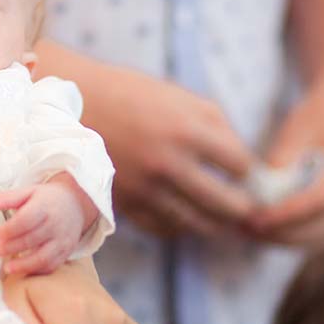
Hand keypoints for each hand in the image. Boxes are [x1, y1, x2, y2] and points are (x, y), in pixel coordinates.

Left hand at [0, 174, 97, 274]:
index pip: (25, 220)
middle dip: (9, 247)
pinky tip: (23, 270)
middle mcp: (55, 224)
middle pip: (31, 240)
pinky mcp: (66, 252)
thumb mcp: (28, 192)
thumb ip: (6, 199)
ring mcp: (62, 240)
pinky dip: (36, 270)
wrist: (76, 204)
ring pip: (43, 257)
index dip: (9, 230)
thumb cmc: (47, 199)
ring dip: (23, 265)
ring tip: (7, 268)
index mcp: (44, 207)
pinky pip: (51, 265)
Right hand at [86, 65, 256, 236]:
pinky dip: (179, 227)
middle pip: (227, 203)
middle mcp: (169, 164)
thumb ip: (217, 128)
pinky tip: (185, 217)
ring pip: (197, 223)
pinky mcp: (125, 204)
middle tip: (247, 207)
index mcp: (188, 131)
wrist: (76, 106)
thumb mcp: (181, 98)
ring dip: (215, 223)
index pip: (240, 165)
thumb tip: (241, 164)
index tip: (243, 172)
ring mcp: (145, 188)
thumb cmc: (132, 95)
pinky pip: (163, 228)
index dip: (247, 170)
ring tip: (221, 219)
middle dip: (243, 207)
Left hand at [245, 82, 323, 244]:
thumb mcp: (296, 133)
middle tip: (242, 228)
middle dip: (278, 233)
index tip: (254, 220)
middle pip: (318, 230)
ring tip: (245, 229)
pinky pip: (314, 231)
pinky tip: (260, 226)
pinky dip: (287, 232)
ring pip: (315, 237)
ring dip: (280, 237)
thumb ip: (280, 167)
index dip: (284, 215)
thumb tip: (258, 199)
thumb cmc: (319, 115)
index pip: (318, 203)